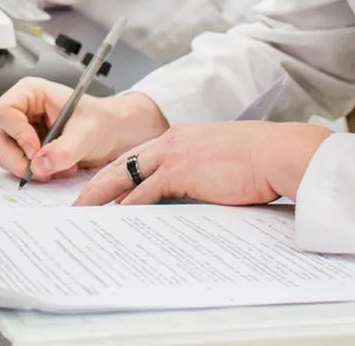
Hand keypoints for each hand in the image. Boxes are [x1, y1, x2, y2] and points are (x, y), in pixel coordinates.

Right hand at [0, 78, 169, 182]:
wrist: (115, 135)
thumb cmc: (103, 122)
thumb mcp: (87, 133)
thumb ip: (64, 149)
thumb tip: (39, 165)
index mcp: (31, 93)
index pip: (2, 112)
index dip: (17, 133)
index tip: (38, 150)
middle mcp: (22, 110)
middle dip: (21, 159)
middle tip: (44, 169)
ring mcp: (22, 131)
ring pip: (5, 155)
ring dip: (30, 169)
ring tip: (59, 167)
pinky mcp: (27, 148)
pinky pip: (17, 165)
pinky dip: (35, 173)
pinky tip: (57, 169)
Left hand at [73, 121, 332, 206]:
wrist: (276, 152)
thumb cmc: (259, 158)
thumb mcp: (221, 158)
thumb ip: (198, 171)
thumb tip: (189, 194)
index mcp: (181, 136)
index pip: (138, 155)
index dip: (117, 172)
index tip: (102, 186)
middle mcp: (171, 141)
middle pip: (121, 164)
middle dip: (97, 184)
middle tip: (78, 203)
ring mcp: (173, 156)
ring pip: (124, 177)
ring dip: (102, 197)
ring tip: (85, 214)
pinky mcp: (180, 173)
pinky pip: (144, 193)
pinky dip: (127, 207)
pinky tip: (116, 219)